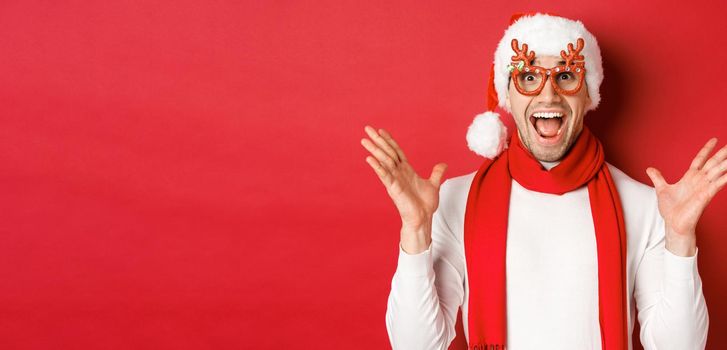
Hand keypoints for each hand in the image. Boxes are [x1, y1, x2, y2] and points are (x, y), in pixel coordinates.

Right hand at [360, 125, 446, 252]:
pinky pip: (384, 175)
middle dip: (378, 140)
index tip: (381, 130)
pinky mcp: (393, 188)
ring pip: (384, 161)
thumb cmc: (425, 204)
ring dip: (374, 150)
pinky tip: (369, 159)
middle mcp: (398, 173)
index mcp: (406, 170)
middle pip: (387, 152)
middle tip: (367, 129)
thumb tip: (443, 165)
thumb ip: (437, 173)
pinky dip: (378, 167)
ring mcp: (394, 180)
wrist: (423, 218)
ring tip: (365, 140)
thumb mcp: (433, 184)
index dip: (389, 140)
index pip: (396, 151)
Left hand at [646, 138, 726, 255]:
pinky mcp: (706, 195)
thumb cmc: (670, 210)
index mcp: (689, 177)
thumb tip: (649, 169)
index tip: (714, 139)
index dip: (706, 149)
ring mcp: (704, 187)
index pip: (700, 159)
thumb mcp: (661, 189)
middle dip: (722, 153)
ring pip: (718, 171)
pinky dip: (724, 178)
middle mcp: (699, 181)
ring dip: (726, 164)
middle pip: (713, 163)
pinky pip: (717, 184)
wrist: (673, 224)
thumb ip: (658, 178)